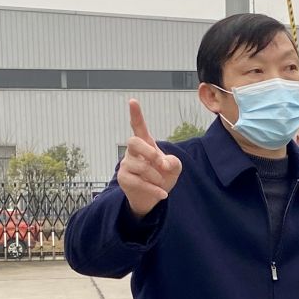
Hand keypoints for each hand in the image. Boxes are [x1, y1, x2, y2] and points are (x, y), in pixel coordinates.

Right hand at [118, 100, 182, 218]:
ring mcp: (126, 164)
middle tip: (161, 163)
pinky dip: (154, 189)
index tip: (133, 101)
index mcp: (145, 144)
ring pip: (141, 166)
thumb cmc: (162, 177)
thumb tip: (164, 163)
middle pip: (133, 141)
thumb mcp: (174, 168)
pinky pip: (139, 182)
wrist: (152, 198)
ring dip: (156, 176)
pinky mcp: (124, 178)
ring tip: (161, 182)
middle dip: (149, 152)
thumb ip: (174, 162)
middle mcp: (133, 151)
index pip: (138, 126)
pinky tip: (163, 194)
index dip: (136, 114)